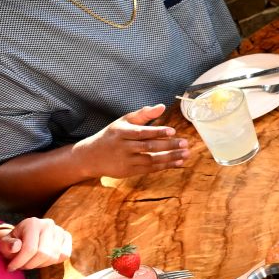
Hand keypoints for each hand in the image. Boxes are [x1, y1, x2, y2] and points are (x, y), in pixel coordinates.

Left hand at [0, 217, 73, 270]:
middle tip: (21, 266)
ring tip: (31, 262)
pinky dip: (53, 261)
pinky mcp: (67, 237)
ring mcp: (59, 230)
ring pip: (54, 257)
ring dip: (40, 264)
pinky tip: (42, 259)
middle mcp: (48, 224)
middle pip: (43, 254)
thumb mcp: (5, 243)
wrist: (24, 236)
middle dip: (30, 265)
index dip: (20, 262)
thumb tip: (15, 247)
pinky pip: (64, 255)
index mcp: (33, 223)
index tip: (11, 268)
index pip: (30, 249)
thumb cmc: (13, 242)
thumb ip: (7, 245)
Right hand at [74, 105, 190, 178]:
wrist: (92, 156)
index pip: (142, 132)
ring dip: (170, 158)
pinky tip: (177, 162)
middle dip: (168, 146)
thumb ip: (143, 114)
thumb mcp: (123, 121)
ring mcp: (127, 160)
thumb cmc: (112, 135)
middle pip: (149, 147)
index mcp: (122, 132)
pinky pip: (150, 169)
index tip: (173, 131)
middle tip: (185, 143)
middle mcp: (124, 147)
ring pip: (151, 160)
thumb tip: (162, 106)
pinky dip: (165, 166)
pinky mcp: (129, 171)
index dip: (157, 132)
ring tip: (186, 154)